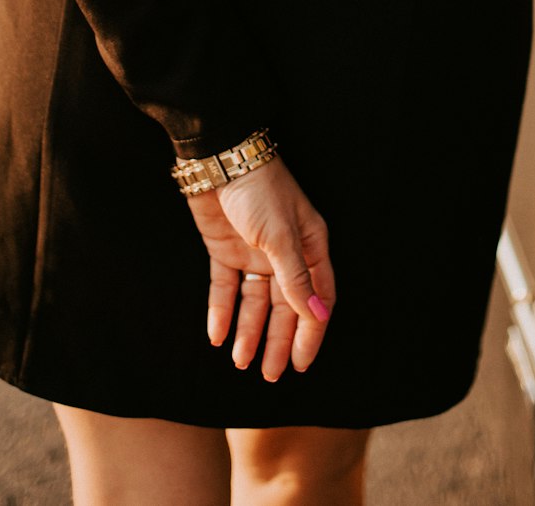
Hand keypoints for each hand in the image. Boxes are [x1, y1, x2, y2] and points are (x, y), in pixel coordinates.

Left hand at [185, 156, 334, 379]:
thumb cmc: (260, 190)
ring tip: (241, 362)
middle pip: (285, 306)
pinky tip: (217, 336)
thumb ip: (296, 278)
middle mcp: (284, 253)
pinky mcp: (225, 250)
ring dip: (249, 332)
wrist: (218, 159)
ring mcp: (253, 252)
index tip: (300, 364)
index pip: (316, 298)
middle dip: (278, 340)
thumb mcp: (280, 236)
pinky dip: (221, 312)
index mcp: (309, 245)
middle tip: (270, 375)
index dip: (310, 332)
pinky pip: (224, 288)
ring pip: (254, 302)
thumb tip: (317, 316)